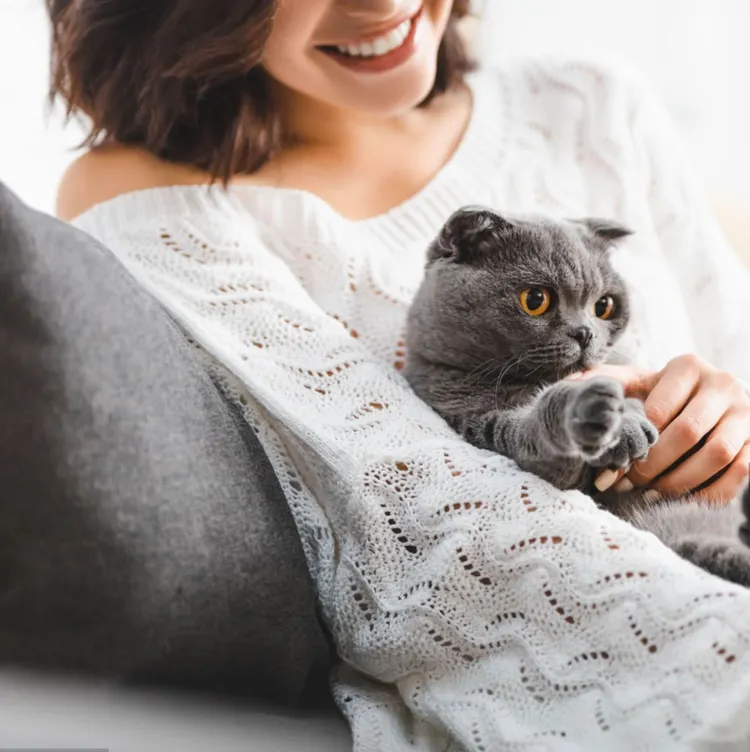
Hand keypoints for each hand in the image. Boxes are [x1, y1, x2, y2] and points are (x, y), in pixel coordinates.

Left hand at [570, 355, 749, 502]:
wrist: (707, 402)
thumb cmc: (660, 394)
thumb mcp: (636, 381)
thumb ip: (607, 381)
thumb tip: (572, 383)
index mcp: (688, 367)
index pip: (659, 409)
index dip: (635, 440)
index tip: (613, 461)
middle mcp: (723, 385)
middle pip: (687, 433)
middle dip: (653, 464)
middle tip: (628, 483)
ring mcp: (746, 414)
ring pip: (716, 454)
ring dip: (680, 481)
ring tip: (650, 494)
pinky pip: (739, 474)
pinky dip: (709, 493)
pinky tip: (680, 501)